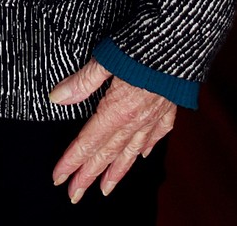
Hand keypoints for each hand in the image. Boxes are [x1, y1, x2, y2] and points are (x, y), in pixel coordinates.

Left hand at [49, 58, 174, 202]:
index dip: (72, 162)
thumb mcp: (104, 59)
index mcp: (117, 111)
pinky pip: (156, 134)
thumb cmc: (140, 47)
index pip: (88, 143)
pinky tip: (142, 156)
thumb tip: (56, 98)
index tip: (58, 179)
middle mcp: (135, 121)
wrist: (181, 42)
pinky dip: (147, 148)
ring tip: (105, 188)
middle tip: (75, 195)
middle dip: (89, 175)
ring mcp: (153, 117)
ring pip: (132, 151)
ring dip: (117, 171)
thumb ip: (81, 82)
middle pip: (107, 153)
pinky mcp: (168, 108)